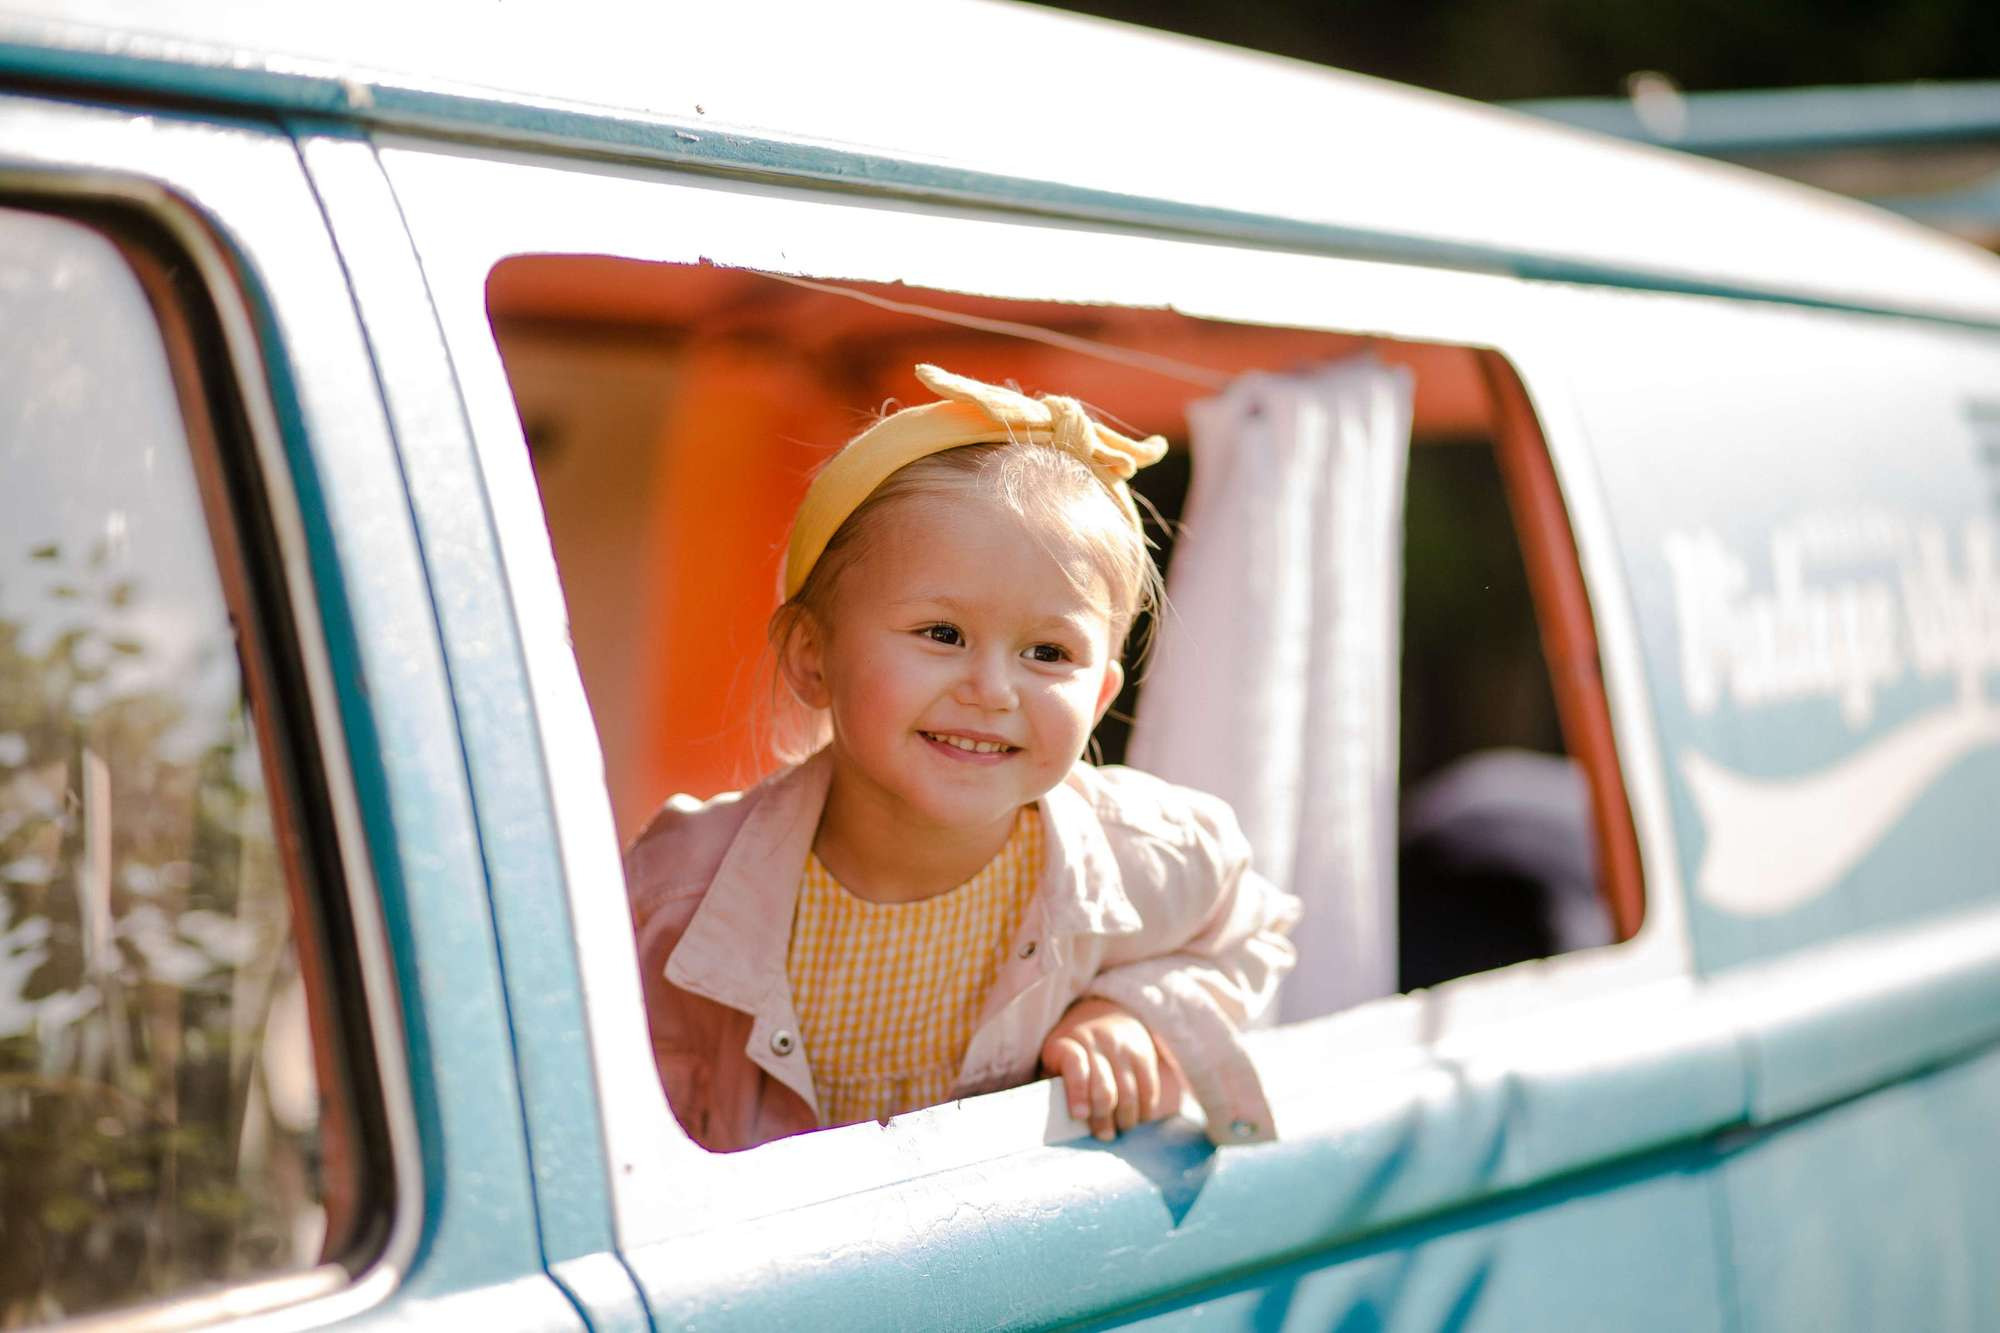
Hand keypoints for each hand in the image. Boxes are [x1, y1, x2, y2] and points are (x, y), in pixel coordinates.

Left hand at [1039, 998, 1182, 1140]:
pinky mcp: (1144, 1053)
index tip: (1080, 1116)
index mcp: (1067, 1042)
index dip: (1077, 1092)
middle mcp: (1096, 1041)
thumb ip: (1054, 1087)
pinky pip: (1148, 1087)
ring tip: (1120, 1129)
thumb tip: (1057, 1126)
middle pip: (1104, 1086)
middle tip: (1103, 1135)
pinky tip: (1138, 1119)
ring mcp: (1123, 1046)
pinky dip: (1145, 1109)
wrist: (1102, 1009)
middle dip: (1104, 1117)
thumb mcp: (1054, 1061)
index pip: (1075, 1064)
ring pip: (1129, 1091)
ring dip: (1125, 1118)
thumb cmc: (1072, 1051)